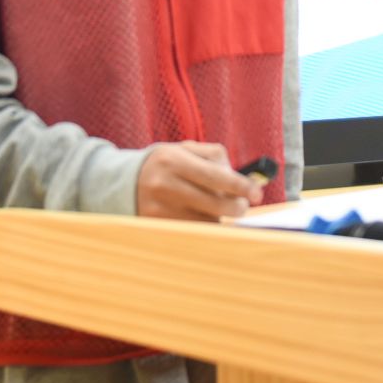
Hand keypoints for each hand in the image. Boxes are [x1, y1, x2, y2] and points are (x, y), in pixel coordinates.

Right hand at [136, 141, 258, 222]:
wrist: (125, 182)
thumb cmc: (167, 164)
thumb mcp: (186, 149)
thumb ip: (215, 157)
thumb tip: (241, 179)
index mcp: (174, 160)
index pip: (216, 177)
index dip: (240, 186)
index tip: (257, 194)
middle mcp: (165, 184)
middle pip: (215, 203)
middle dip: (236, 206)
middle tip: (242, 205)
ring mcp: (160, 209)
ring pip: (207, 222)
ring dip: (219, 217)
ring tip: (215, 208)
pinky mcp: (158, 226)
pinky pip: (194, 232)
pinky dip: (205, 227)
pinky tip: (202, 217)